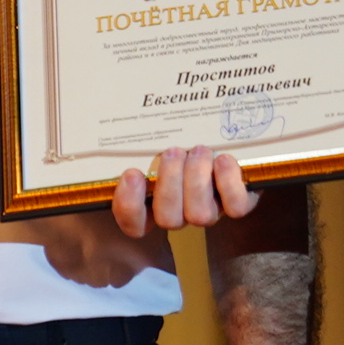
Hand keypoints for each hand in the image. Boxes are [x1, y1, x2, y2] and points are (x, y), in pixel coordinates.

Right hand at [110, 146, 260, 237]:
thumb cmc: (182, 140)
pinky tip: (223, 159)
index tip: (132, 173)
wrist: (233, 142)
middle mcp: (182, 212)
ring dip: (197, 179)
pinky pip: (236, 206)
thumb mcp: (155, 141)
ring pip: (199, 215)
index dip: (129, 205)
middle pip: (168, 218)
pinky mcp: (239, 202)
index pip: (133, 224)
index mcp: (154, 202)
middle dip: (169, 183)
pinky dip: (229, 182)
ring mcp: (211, 209)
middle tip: (173, 151)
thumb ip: (138, 143)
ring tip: (199, 150)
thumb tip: (104, 120)